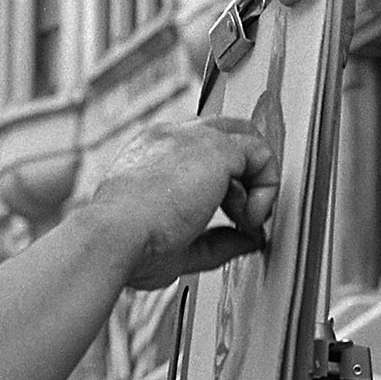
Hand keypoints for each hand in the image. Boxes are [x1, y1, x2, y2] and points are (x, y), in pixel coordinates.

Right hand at [84, 118, 280, 289]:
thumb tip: (249, 240)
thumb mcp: (181, 247)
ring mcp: (193, 138)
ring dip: (258, 185)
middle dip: (248, 172)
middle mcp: (171, 138)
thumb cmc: (129, 245)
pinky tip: (248, 218)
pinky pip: (263, 156)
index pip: (202, 150)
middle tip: (247, 216)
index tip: (228, 218)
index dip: (225, 183)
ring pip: (250, 140)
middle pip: (229, 132)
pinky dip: (266, 190)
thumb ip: (218, 241)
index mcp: (153, 155)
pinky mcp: (216, 149)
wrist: (113, 236)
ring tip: (245, 222)